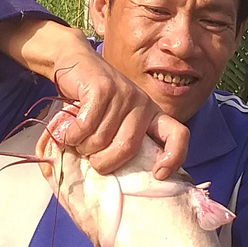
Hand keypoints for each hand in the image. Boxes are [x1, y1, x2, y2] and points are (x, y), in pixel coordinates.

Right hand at [0, 17, 187, 177]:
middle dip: (105, 162)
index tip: (157, 174)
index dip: (174, 157)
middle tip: (92, 159)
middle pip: (128, 147)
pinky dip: (72, 136)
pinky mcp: (103, 89)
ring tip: (77, 139)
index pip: (179, 135)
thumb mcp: (114, 121)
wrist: (74, 62)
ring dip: (83, 147)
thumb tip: (121, 183)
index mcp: (151, 115)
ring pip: (102, 139)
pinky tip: (68, 132)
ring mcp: (124, 95)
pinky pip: (86, 127)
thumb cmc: (94, 103)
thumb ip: (121, 142)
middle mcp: (142, 105)